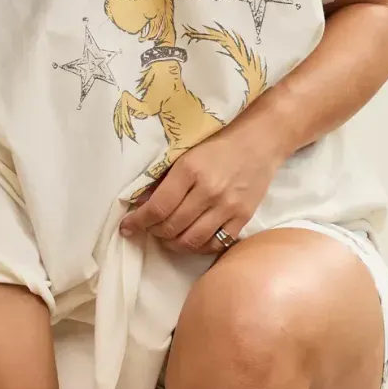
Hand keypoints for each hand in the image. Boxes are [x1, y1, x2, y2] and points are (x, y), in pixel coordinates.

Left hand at [119, 120, 284, 253]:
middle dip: (153, 232)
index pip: (158, 207)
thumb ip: (164, 179)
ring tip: (167, 236)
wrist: (261, 142)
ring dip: (172, 243)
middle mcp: (209, 191)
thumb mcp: (186, 153)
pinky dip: (198, 246)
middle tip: (149, 227)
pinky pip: (215, 244)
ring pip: (191, 241)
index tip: (127, 227)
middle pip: (171, 227)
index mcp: (190, 170)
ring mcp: (228, 207)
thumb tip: (141, 204)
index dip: (138, 222)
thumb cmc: (219, 144)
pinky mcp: (243, 218)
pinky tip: (191, 238)